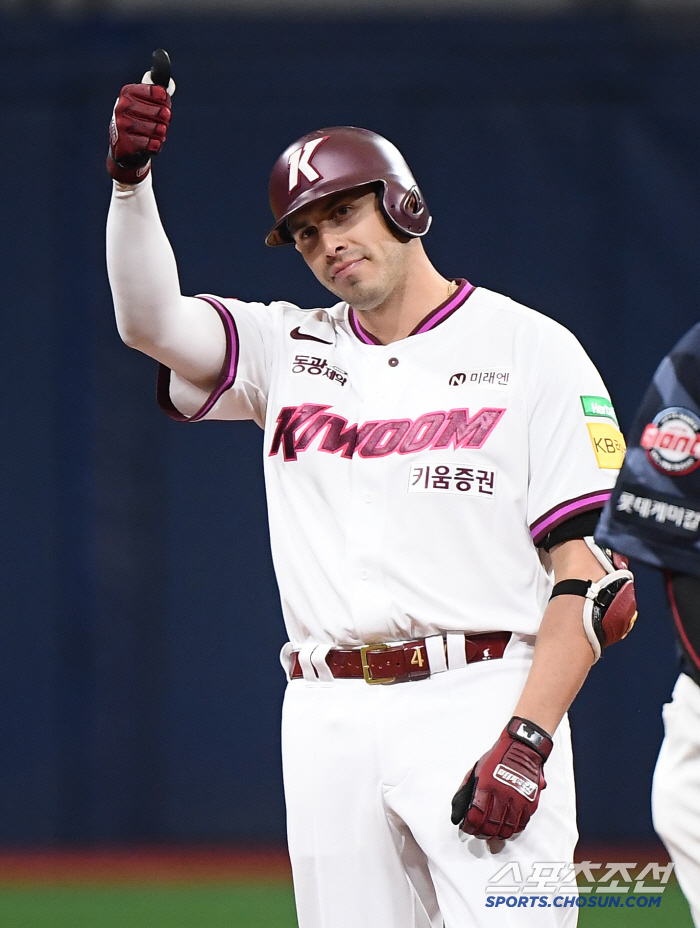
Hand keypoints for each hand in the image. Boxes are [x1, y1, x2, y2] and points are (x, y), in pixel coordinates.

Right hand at [107, 49, 172, 184]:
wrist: (126, 150)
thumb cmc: (141, 122)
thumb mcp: (148, 101)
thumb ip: (158, 85)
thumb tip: (161, 56)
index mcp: (128, 91)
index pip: (159, 93)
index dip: (165, 102)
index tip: (163, 105)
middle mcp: (122, 105)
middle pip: (161, 112)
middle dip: (164, 120)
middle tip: (160, 123)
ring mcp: (122, 125)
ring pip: (158, 129)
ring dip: (160, 134)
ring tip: (154, 134)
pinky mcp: (125, 143)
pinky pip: (152, 144)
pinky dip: (156, 146)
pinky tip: (150, 144)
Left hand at [451, 716, 552, 839]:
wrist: (522, 748)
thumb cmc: (497, 758)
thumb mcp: (476, 770)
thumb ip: (466, 791)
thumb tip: (457, 813)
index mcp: (487, 785)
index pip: (476, 814)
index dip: (470, 826)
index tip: (466, 827)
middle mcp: (503, 794)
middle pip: (490, 825)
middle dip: (481, 833)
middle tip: (477, 832)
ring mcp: (518, 800)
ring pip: (506, 829)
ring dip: (496, 835)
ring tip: (490, 834)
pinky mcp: (530, 803)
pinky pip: (521, 825)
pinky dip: (512, 831)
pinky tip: (506, 829)